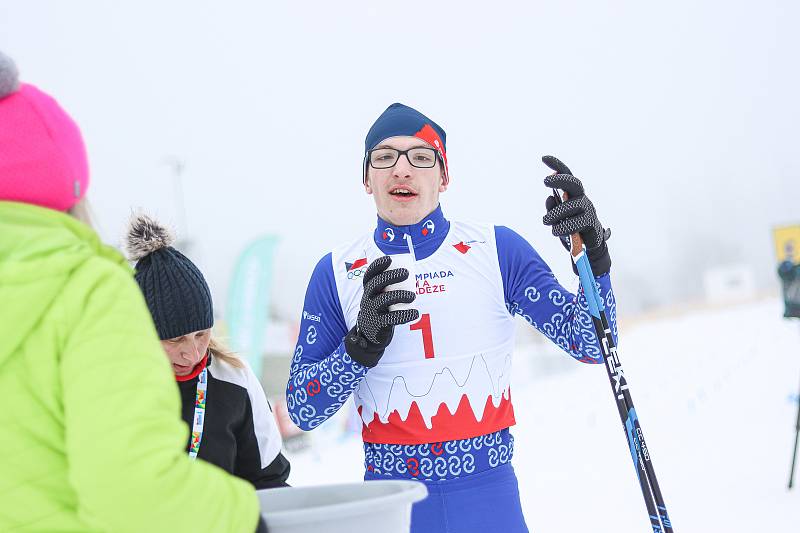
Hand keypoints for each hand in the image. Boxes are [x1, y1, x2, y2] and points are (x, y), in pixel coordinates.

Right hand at [345, 256, 418, 366]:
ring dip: (400, 295)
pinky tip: (415, 313)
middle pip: (376, 283)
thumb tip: (411, 269)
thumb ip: (391, 284)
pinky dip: (405, 315)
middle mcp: (367, 297)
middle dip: (391, 276)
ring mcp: (371, 310)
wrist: (370, 332)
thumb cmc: (381, 308)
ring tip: (413, 296)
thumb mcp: (381, 295)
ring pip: (384, 300)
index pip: (370, 274)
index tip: (390, 259)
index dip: (378, 265)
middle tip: (407, 273)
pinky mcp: (378, 324)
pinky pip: (391, 318)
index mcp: (368, 288)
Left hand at [542, 155, 611, 275]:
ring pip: (572, 205)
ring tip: (546, 221)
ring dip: (556, 212)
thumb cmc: (571, 228)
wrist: (587, 247)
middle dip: (559, 179)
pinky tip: (556, 230)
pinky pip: (577, 222)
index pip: (567, 177)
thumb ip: (553, 207)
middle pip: (574, 184)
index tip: (543, 158)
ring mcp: (588, 210)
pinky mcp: (591, 224)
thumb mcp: (558, 218)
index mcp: (573, 195)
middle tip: (544, 181)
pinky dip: (564, 226)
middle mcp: (582, 199)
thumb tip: (550, 197)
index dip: (557, 166)